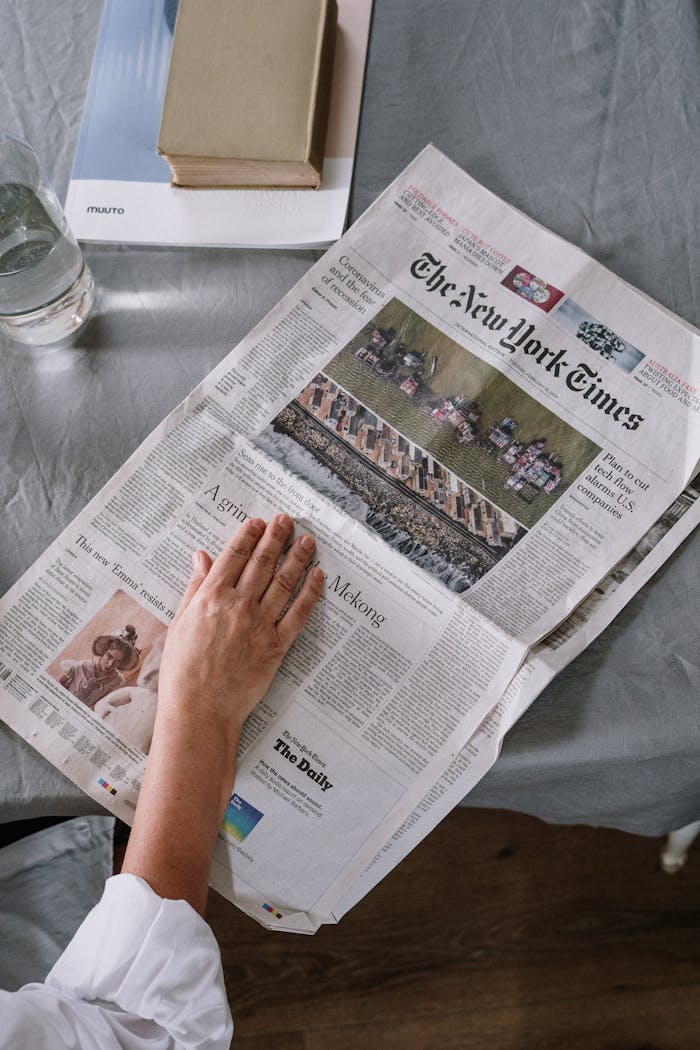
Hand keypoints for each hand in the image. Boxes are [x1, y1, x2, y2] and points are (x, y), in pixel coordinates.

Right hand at [156, 514, 323, 752]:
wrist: (199, 710)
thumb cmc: (182, 670)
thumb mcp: (180, 622)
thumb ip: (194, 588)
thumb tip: (201, 557)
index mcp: (211, 597)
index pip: (234, 556)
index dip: (249, 535)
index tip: (258, 522)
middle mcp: (238, 605)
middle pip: (262, 563)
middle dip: (276, 537)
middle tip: (287, 521)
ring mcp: (260, 624)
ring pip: (284, 582)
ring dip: (297, 558)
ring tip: (306, 541)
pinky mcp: (277, 645)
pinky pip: (299, 613)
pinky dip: (310, 592)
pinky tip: (318, 576)